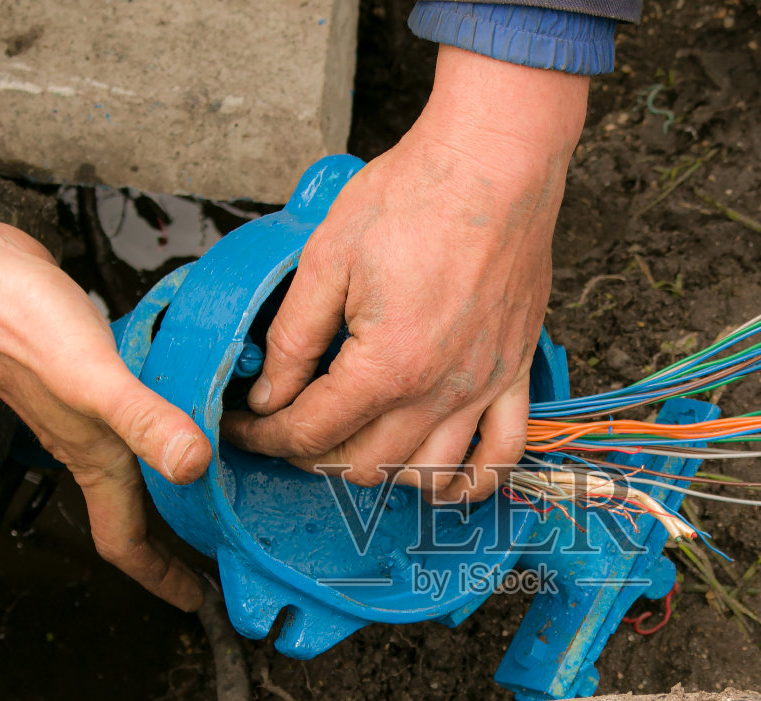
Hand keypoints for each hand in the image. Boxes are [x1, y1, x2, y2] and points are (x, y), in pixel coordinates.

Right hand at [0, 177, 211, 609]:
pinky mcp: (82, 363)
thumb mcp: (92, 380)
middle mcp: (85, 438)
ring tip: (209, 479)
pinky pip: (128, 404)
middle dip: (168, 536)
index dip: (159, 577)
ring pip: (128, 456)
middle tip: (211, 548)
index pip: (122, 539)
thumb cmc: (16, 323)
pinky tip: (180, 391)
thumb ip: (144, 422)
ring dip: (163, 474)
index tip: (194, 599)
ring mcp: (80, 402)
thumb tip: (193, 467)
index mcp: (90, 456)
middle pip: (129, 506)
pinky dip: (157, 413)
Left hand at [222, 46, 587, 501]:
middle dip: (313, 455)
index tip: (244, 428)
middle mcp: (440, 391)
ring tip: (352, 448)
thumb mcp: (328, 258)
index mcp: (387, 365)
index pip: (311, 430)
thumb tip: (269, 395)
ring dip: (382, 474)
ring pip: (428, 475)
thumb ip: (293, 338)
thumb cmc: (414, 196)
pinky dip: (471, 480)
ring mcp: (484, 387)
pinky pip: (502, 454)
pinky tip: (441, 478)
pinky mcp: (515, 372)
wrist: (497, 160)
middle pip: (363, 464)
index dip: (265, 437)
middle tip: (288, 429)